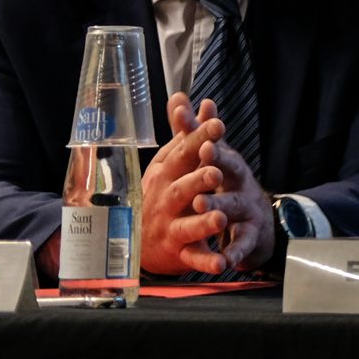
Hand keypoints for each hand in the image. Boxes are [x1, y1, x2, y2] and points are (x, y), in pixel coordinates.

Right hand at [139, 93, 231, 274]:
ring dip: (203, 222)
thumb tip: (184, 96)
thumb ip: (183, 131)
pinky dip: (207, 262)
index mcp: (167, 175)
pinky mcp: (180, 253)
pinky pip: (194, 259)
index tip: (217, 124)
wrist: (136, 240)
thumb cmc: (162, 192)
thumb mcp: (170, 161)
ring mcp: (171, 228)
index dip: (199, 139)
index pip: (183, 154)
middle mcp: (166, 201)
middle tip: (214, 171)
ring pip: (187, 226)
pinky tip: (222, 263)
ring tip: (220, 218)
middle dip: (198, 180)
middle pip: (182, 190)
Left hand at [192, 133, 276, 273]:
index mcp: (229, 164)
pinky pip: (240, 245)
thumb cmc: (231, 186)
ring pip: (232, 208)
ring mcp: (246, 210)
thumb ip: (199, 131)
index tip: (204, 136)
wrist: (260, 225)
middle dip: (219, 167)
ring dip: (218, 207)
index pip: (220, 147)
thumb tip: (187, 97)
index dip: (212, 141)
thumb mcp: (217, 158)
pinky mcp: (248, 238)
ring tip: (202, 206)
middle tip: (206, 163)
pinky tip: (224, 259)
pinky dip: (232, 253)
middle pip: (232, 173)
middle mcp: (241, 184)